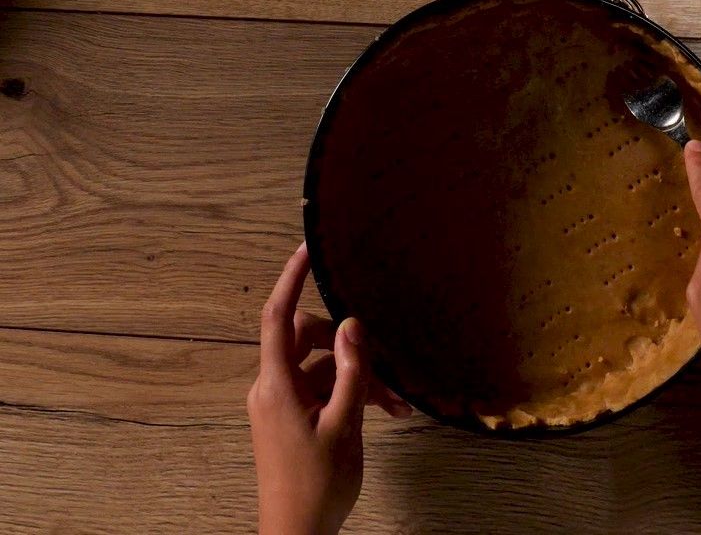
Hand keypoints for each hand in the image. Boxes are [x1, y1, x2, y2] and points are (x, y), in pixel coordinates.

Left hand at [248, 243, 411, 534]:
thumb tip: (351, 324)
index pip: (276, 317)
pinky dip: (349, 393)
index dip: (290, 279)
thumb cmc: (316, 485)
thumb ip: (350, 371)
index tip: (306, 249)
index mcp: (276, 385)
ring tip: (394, 400)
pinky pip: (321, 388)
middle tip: (381, 356)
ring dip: (355, 374)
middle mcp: (272, 388)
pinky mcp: (292, 418)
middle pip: (305, 339)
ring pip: (320, 366)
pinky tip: (385, 410)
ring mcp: (282, 403)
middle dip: (344, 342)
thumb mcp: (343, 425)